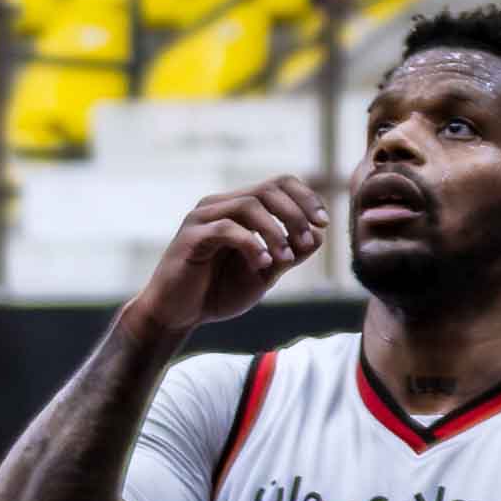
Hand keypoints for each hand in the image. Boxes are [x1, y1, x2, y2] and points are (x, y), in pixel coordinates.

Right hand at [132, 175, 325, 336]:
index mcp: (238, 208)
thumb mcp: (264, 274)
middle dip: (295, 213)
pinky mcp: (190, 237)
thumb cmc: (217, 292)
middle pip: (268, 189)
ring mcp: (202, 218)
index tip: (323, 223)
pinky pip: (227, 228)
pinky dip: (251, 244)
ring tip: (285, 258)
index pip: (278, 184)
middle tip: (306, 241)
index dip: (306, 198)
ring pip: (250, 205)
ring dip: (276, 231)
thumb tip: (319, 235)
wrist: (178, 316)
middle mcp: (219, 205)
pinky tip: (261, 264)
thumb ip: (289, 254)